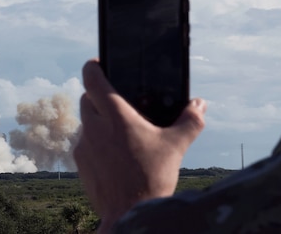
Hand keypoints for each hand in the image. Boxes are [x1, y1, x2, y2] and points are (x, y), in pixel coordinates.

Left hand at [73, 59, 205, 232]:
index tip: (99, 63)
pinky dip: (96, 144)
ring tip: (119, 134)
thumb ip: (190, 121)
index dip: (93, 67)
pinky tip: (114, 156)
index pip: (92, 78)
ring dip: (98, 122)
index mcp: (115, 115)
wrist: (130, 217)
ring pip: (86, 123)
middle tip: (118, 103)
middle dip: (99, 97)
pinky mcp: (80, 165)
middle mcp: (94, 127)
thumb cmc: (152, 179)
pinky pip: (85, 145)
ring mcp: (84, 146)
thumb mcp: (176, 147)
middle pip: (87, 99)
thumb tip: (200, 104)